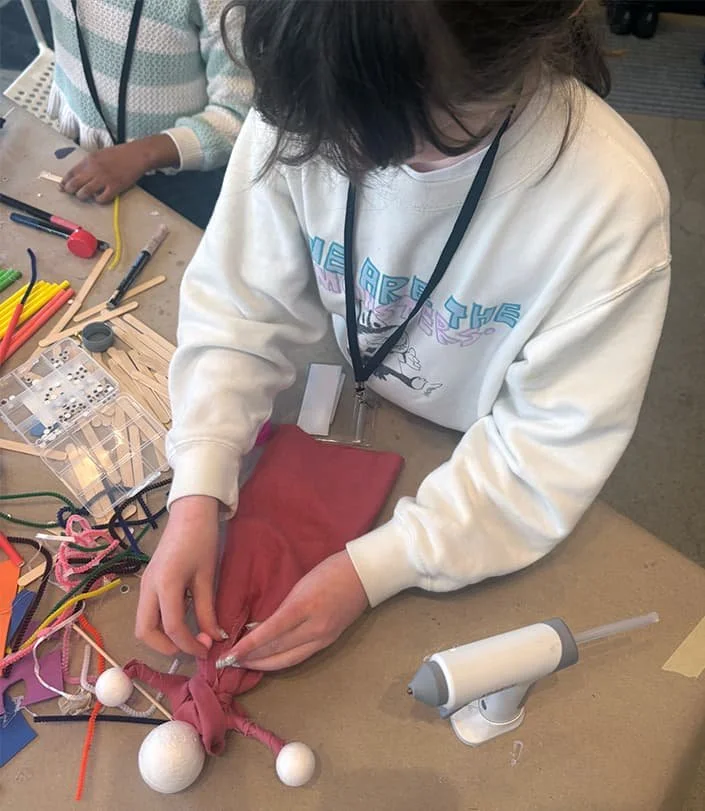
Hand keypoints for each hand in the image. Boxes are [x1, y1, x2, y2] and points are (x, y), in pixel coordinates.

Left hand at [60, 134, 178, 202]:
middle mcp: (94, 170)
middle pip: (74, 184)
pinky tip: (100, 197)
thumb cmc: (120, 154)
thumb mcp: (100, 154)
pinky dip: (98, 200)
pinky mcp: (114, 187)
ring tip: (86, 196)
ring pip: (85, 193)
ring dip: (82, 196)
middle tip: (71, 193)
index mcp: (89, 160)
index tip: (62, 187)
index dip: (64, 181)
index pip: (71, 173)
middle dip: (70, 190)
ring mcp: (104, 179)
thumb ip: (89, 164)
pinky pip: (101, 199)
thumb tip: (80, 175)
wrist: (137, 155)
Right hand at [135, 495, 222, 657]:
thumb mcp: (207, 577)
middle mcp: (148, 587)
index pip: (172, 627)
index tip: (207, 649)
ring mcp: (145, 584)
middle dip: (166, 647)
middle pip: (145, 631)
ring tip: (189, 636)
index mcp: (165, 584)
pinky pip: (148, 612)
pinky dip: (161, 624)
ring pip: (143, 624)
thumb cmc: (202, 540)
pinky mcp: (148, 582)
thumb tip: (215, 638)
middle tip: (192, 647)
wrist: (190, 513)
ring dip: (162, 637)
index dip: (189, 644)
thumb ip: (208, 611)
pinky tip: (183, 619)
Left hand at [221, 551, 368, 670]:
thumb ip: (282, 608)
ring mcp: (323, 637)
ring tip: (244, 665)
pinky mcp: (328, 642)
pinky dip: (281, 660)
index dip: (248, 646)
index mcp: (304, 607)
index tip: (228, 655)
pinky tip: (268, 660)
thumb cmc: (328, 571)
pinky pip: (300, 657)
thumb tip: (260, 627)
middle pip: (277, 650)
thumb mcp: (300, 585)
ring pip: (288, 660)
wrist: (362, 575)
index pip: (270, 632)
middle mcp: (314, 628)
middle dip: (251, 658)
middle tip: (228, 661)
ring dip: (264, 665)